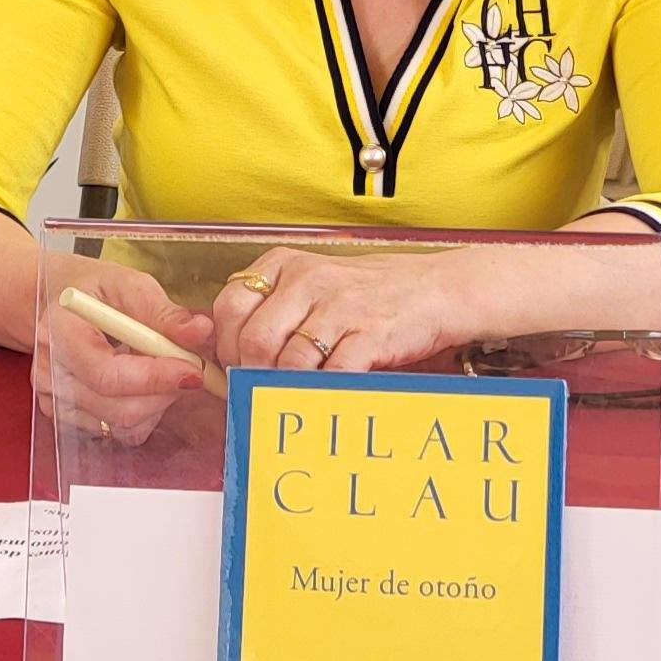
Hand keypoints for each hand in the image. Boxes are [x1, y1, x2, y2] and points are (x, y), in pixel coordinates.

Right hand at [33, 260, 213, 448]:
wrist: (63, 305)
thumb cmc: (94, 290)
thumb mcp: (128, 285)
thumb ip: (164, 311)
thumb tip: (201, 331)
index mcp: (58, 332)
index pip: (106, 374)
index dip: (154, 378)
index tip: (192, 370)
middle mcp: (49, 372)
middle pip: (116, 408)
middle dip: (164, 393)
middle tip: (188, 369)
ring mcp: (53, 399)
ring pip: (121, 425)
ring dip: (156, 403)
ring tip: (159, 369)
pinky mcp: (66, 418)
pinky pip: (116, 432)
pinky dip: (142, 413)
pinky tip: (142, 385)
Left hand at [209, 247, 482, 375]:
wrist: (436, 290)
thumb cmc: (368, 295)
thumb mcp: (313, 288)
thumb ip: (271, 312)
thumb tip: (224, 357)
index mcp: (286, 264)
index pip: (229, 306)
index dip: (225, 346)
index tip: (235, 368)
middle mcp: (309, 279)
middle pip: (254, 339)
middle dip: (252, 374)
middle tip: (261, 390)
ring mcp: (340, 306)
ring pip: (289, 361)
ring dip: (286, 388)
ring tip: (293, 396)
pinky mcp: (369, 334)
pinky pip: (331, 374)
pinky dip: (321, 393)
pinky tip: (323, 395)